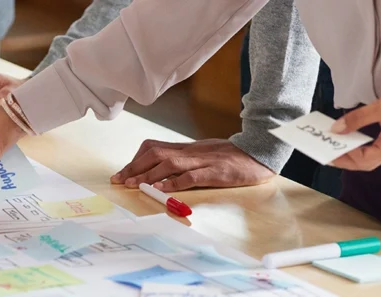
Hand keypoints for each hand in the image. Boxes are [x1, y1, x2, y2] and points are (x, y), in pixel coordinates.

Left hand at [111, 139, 275, 191]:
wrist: (260, 152)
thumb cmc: (231, 157)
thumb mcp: (204, 155)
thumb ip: (185, 161)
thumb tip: (161, 175)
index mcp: (187, 149)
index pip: (153, 148)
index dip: (134, 160)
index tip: (120, 174)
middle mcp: (191, 152)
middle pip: (156, 154)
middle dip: (135, 168)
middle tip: (119, 181)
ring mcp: (204, 161)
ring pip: (170, 163)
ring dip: (149, 175)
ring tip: (134, 185)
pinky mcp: (217, 171)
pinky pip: (193, 176)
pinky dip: (176, 182)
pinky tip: (164, 190)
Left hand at [330, 77, 380, 170]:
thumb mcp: (380, 107)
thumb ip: (356, 119)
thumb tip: (336, 129)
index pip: (362, 160)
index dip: (344, 156)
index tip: (328, 150)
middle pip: (365, 162)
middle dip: (345, 160)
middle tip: (327, 154)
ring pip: (368, 155)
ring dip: (351, 152)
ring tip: (334, 146)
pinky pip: (372, 145)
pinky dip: (359, 143)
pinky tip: (349, 136)